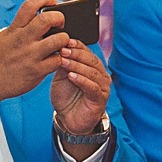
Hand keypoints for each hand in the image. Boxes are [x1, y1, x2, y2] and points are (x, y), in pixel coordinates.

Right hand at [0, 0, 66, 123]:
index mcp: (15, 30)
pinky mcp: (37, 71)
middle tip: (61, 22)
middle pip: (47, 19)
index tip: (52, 0)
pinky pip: (57, 60)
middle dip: (59, 17)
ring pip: (58, 40)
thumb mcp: (4, 36)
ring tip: (61, 42)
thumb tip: (38, 17)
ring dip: (64, 39)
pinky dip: (59, 58)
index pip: (29, 6)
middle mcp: (23, 40)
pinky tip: (54, 58)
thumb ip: (20, 26)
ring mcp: (31, 55)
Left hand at [51, 39, 111, 161]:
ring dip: (77, 66)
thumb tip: (59, 47)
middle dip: (76, 54)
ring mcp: (102, 87)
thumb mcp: (61, 77)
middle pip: (91, 60)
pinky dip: (82, 80)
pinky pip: (93, 87)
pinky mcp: (100, 99)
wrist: (68, 120)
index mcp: (92, 67)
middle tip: (63, 50)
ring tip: (64, 62)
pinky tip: (72, 76)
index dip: (77, 46)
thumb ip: (63, 64)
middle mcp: (100, 75)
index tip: (65, 41)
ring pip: (92, 72)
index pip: (87, 52)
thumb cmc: (66, 97)